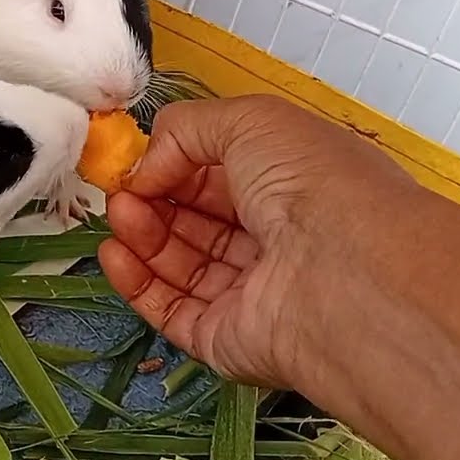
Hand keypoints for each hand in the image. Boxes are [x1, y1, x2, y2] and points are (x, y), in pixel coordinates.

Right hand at [97, 94, 419, 388]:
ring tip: (120, 215)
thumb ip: (186, 130)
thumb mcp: (250, 122)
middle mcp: (275, 239)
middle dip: (153, 200)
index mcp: (292, 185)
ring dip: (141, 235)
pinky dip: (136, 282)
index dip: (175, 164)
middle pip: (196, 219)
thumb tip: (146, 167)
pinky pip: (169, 310)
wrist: (344, 275)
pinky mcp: (223, 337)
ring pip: (179, 264)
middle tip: (122, 190)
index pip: (221, 174)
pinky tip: (115, 254)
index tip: (138, 160)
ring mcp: (249, 292)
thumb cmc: (313, 186)